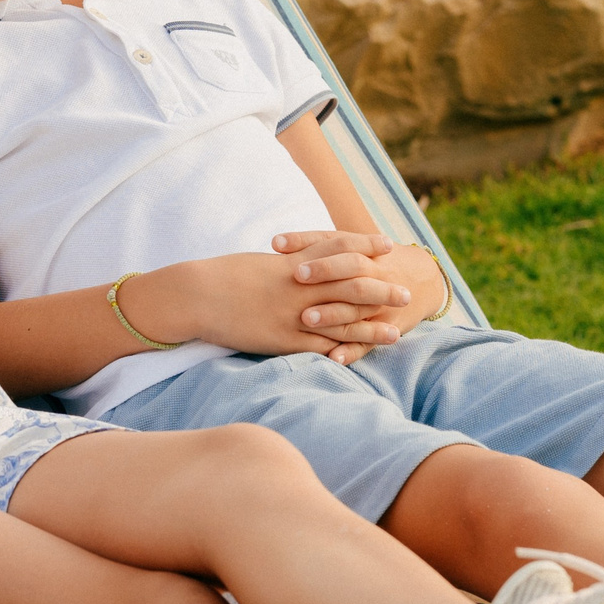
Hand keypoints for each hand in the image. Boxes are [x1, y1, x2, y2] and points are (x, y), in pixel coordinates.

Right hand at [126, 241, 412, 361]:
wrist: (197, 294)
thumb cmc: (224, 275)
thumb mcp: (261, 262)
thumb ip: (288, 262)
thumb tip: (304, 259)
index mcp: (295, 262)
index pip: (340, 248)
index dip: (366, 246)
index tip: (389, 245)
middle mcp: (301, 286)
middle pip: (351, 285)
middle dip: (381, 290)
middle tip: (407, 293)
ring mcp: (293, 314)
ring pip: (343, 321)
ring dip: (372, 327)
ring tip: (398, 333)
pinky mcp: (283, 339)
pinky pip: (318, 347)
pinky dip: (341, 352)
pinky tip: (360, 358)